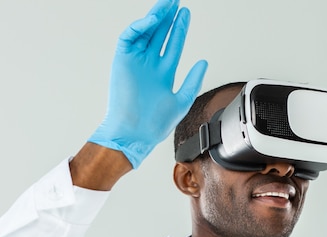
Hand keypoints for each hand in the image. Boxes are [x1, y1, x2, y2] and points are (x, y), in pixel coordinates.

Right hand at [88, 0, 207, 167]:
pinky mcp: (122, 61)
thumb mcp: (183, 100)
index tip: (186, 14)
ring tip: (167, 4)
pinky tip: (153, 20)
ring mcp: (135, 62)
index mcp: (163, 74)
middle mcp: (148, 66)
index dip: (179, 29)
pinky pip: (129, 37)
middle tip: (175, 1)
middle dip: (167, 17)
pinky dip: (140, 26)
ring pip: (145, 32)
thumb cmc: (155, 124)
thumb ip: (193, 80)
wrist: (135, 133)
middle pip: (159, 34)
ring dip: (155, 17)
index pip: (173, 45)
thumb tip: (204, 62)